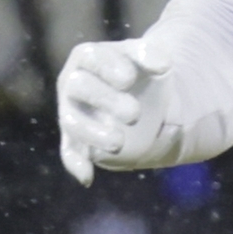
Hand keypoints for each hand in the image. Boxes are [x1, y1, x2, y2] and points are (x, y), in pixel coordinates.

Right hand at [57, 37, 176, 184]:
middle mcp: (73, 83)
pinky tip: (87, 178)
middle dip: (106, 100)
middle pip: (80, 88)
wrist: (136, 95)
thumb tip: (163, 64)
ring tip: (119, 143)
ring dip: (94, 134)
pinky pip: (70, 151)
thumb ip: (151, 55)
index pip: (91, 58)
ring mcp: (72, 111)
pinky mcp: (75, 138)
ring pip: (73, 122)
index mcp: (88, 57)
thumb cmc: (138, 71)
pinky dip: (76, 164)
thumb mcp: (146, 58)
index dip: (107, 67)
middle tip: (134, 114)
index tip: (130, 79)